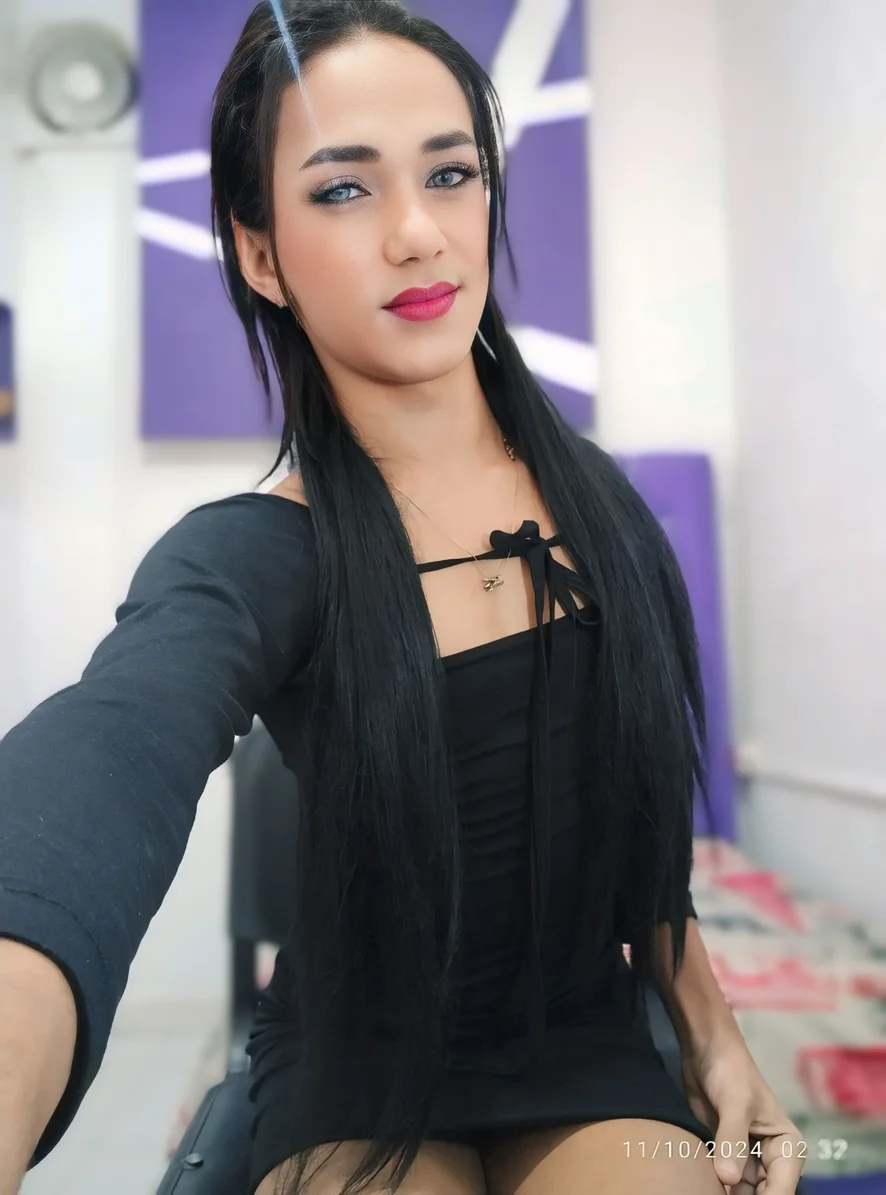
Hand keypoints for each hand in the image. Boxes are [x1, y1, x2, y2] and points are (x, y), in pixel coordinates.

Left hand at [681, 1030, 804, 1192]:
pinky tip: (702, 1188)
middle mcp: (772, 1157)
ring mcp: (748, 1158)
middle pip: (764, 1194)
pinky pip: (725, 1180)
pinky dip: (716, 1187)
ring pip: (743, 1191)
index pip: (782, 1188)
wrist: (705, 1049)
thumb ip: (732, 1141)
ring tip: (707, 1193)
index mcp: (787, 1146)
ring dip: (728, 1194)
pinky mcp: (726, 1154)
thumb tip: (728, 1180)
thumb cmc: (730, 1072)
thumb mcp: (735, 1104)